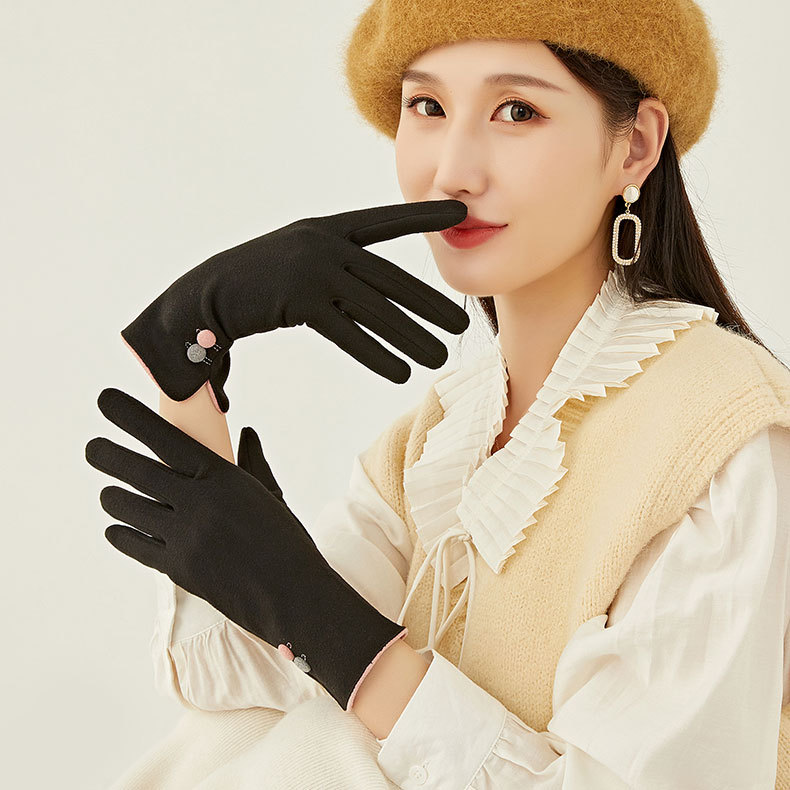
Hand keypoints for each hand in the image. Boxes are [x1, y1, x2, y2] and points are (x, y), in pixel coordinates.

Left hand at [85, 387, 407, 710]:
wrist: (291, 594)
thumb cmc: (286, 541)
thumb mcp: (270, 495)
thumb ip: (252, 462)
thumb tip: (246, 433)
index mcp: (221, 477)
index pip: (165, 438)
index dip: (131, 416)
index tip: (105, 400)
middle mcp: (198, 503)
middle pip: (136, 471)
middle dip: (106, 455)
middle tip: (92, 448)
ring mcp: (185, 537)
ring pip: (128, 508)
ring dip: (113, 497)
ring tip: (110, 493)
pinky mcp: (178, 569)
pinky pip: (135, 546)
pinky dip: (121, 534)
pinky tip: (116, 528)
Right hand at [121, 199, 469, 411]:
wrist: (205, 293)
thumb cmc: (258, 279)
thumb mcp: (300, 257)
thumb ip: (338, 265)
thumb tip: (377, 290)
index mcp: (329, 227)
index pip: (386, 222)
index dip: (423, 215)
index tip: (460, 211)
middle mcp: (325, 244)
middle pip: (391, 279)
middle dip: (431, 304)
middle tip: (464, 324)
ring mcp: (313, 270)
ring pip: (376, 309)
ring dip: (411, 336)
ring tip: (440, 357)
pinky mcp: (299, 300)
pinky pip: (347, 332)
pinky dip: (376, 354)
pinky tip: (400, 371)